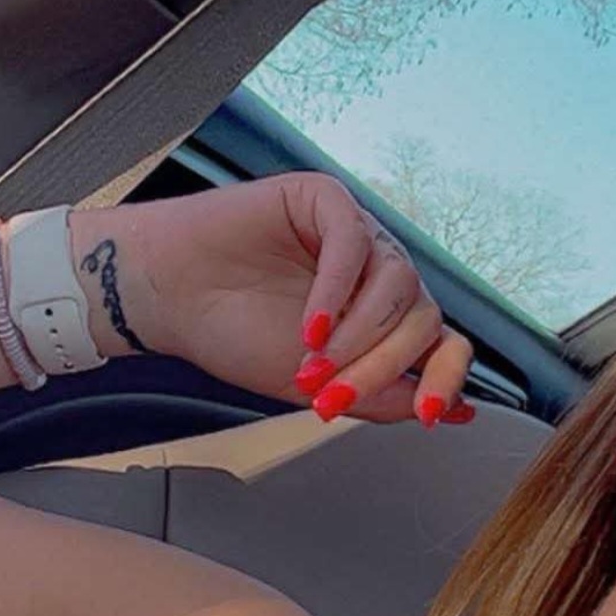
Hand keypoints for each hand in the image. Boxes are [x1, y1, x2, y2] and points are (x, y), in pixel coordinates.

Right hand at [97, 173, 475, 424]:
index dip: (447, 378)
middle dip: (382, 366)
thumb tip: (449, 411)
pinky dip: (336, 292)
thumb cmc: (229, 333)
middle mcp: (376, 276)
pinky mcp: (325, 201)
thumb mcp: (316, 387)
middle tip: (333, 395)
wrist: (166, 296)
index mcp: (380, 319)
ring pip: (399, 284)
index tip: (434, 414)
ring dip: (358, 335)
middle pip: (422, 319)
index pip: (442, 342)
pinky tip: (308, 326)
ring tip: (310, 363)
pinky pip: (355, 243)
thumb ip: (380, 396)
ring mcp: (357, 237)